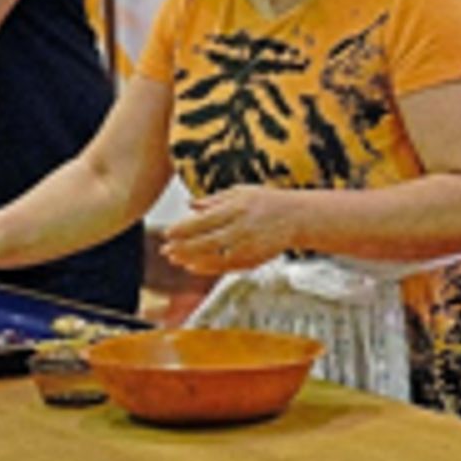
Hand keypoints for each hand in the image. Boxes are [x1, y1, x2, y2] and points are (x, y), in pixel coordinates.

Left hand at [161, 185, 298, 274]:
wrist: (296, 218)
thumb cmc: (266, 202)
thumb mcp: (240, 192)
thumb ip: (214, 200)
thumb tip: (190, 204)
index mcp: (236, 209)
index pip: (203, 221)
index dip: (183, 229)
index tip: (167, 233)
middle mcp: (240, 229)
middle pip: (205, 242)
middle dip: (182, 247)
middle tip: (165, 250)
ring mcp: (247, 246)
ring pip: (214, 257)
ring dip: (192, 260)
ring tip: (175, 259)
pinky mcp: (252, 260)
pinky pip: (225, 267)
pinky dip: (208, 268)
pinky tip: (194, 266)